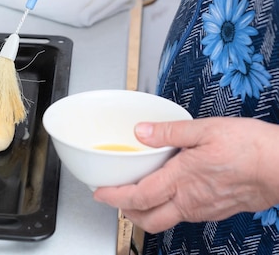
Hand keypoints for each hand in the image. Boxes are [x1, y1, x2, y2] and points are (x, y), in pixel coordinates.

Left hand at [92, 117, 278, 233]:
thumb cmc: (249, 148)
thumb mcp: (204, 129)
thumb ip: (168, 132)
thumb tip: (140, 132)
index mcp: (181, 180)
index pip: (137, 197)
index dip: (114, 197)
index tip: (99, 193)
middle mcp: (189, 201)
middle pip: (147, 219)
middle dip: (126, 212)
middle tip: (115, 198)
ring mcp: (203, 210)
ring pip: (166, 219)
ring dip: (146, 211)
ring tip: (138, 193)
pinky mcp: (216, 211)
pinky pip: (184, 215)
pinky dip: (168, 207)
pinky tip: (171, 190)